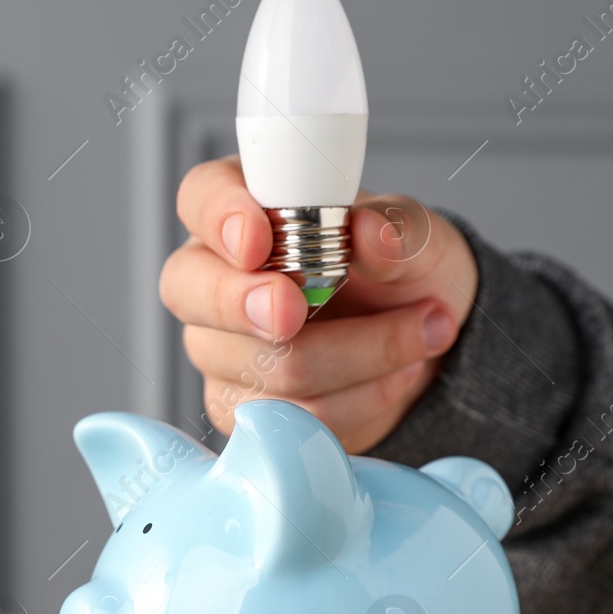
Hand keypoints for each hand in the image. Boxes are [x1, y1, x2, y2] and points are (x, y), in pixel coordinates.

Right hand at [160, 156, 478, 452]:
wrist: (423, 337)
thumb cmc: (402, 270)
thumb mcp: (418, 235)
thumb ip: (395, 229)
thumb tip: (371, 236)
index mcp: (246, 209)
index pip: (201, 196)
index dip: (219, 215)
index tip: (256, 238)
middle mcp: (214, 277)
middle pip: (189, 289)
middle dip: (245, 304)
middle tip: (296, 309)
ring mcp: (220, 347)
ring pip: (262, 364)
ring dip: (359, 354)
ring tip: (420, 331)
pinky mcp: (242, 408)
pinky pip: (291, 417)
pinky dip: (361, 398)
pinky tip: (396, 373)